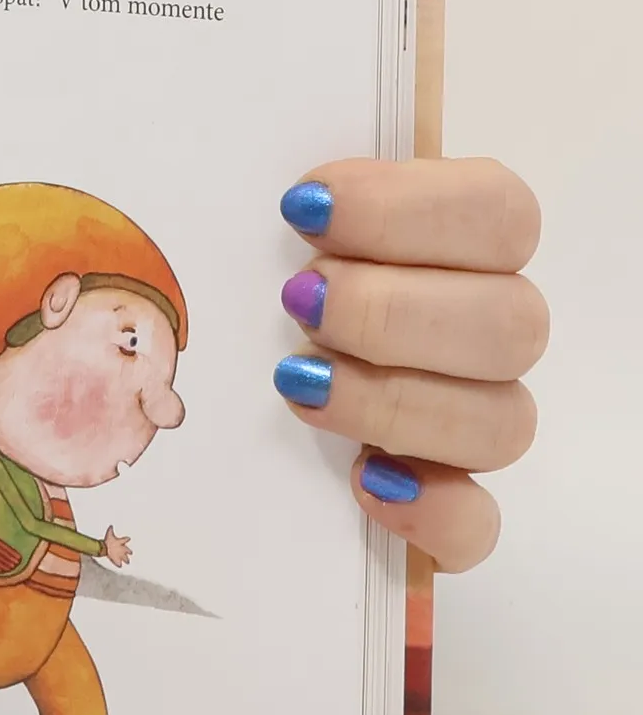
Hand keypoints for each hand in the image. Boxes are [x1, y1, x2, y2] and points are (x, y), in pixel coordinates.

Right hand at [100, 528, 132, 566]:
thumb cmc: (108, 541)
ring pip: (125, 559)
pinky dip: (119, 565)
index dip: (127, 539)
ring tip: (128, 562)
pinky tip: (119, 566)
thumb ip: (110, 530)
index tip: (129, 538)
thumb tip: (111, 525)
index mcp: (121, 542)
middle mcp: (123, 549)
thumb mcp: (109, 534)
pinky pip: (119, 564)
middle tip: (131, 552)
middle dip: (129, 552)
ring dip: (126, 560)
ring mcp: (120, 555)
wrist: (106, 548)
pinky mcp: (117, 560)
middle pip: (128, 551)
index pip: (126, 539)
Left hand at [276, 158, 545, 572]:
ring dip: (396, 401)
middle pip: (514, 323)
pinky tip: (366, 483)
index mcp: (456, 240)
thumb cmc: (239, 272)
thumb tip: (280, 189)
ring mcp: (470, 419)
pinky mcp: (442, 503)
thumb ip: (276, 189)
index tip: (301, 208)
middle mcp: (482, 328)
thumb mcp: (243, 215)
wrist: (201, 378)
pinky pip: (476, 525)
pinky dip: (432, 514)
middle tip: (297, 300)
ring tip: (298, 381)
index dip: (410, 208)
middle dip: (392, 311)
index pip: (500, 210)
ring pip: (503, 422)